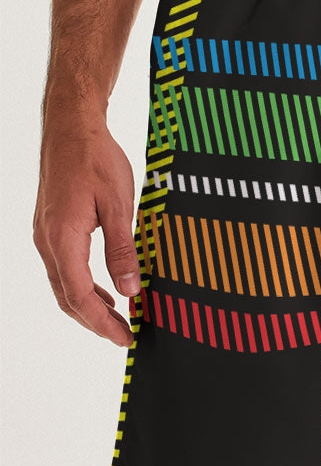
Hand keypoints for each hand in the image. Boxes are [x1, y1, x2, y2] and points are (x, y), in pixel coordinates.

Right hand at [33, 119, 140, 347]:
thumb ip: (122, 250)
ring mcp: (46, 235)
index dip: (102, 323)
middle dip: (95, 322)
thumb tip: (130, 290)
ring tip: (117, 318)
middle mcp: (47, 241)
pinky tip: (105, 289)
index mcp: (62, 239)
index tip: (124, 337)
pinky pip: (64, 268)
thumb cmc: (95, 159)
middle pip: (67, 297)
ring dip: (89, 306)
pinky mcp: (51, 228)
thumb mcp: (119, 205)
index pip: (79, 296)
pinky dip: (83, 286)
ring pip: (63, 285)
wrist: (71, 128)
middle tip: (124, 335)